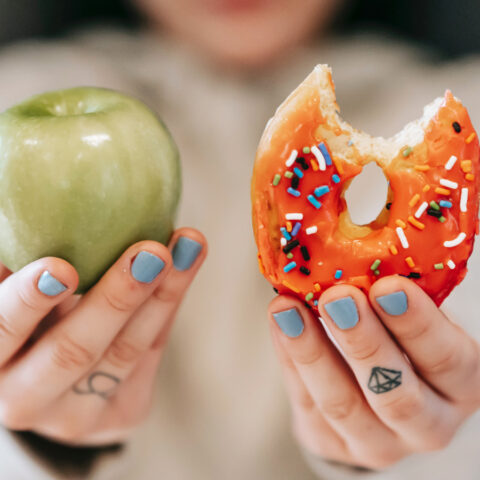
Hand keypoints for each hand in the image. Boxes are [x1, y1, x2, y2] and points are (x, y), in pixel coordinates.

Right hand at [0, 228, 205, 445]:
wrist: (61, 386)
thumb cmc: (36, 322)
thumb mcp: (19, 300)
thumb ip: (24, 272)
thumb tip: (45, 214)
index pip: (2, 330)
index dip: (28, 301)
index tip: (61, 267)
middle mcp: (24, 398)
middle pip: (72, 351)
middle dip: (115, 299)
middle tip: (151, 254)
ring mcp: (75, 415)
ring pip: (125, 352)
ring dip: (162, 295)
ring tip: (187, 247)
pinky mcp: (120, 414)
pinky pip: (151, 352)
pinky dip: (169, 303)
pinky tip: (187, 263)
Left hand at [269, 275, 479, 468]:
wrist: (377, 393)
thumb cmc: (402, 341)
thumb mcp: (412, 320)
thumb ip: (396, 294)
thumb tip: (356, 237)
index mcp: (459, 384)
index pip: (447, 359)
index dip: (418, 324)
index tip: (388, 285)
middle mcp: (427, 423)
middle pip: (397, 394)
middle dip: (364, 342)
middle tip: (337, 297)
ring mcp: (379, 443)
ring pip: (342, 405)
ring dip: (312, 353)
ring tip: (288, 308)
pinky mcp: (333, 445)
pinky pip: (306, 403)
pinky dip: (289, 359)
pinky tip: (280, 322)